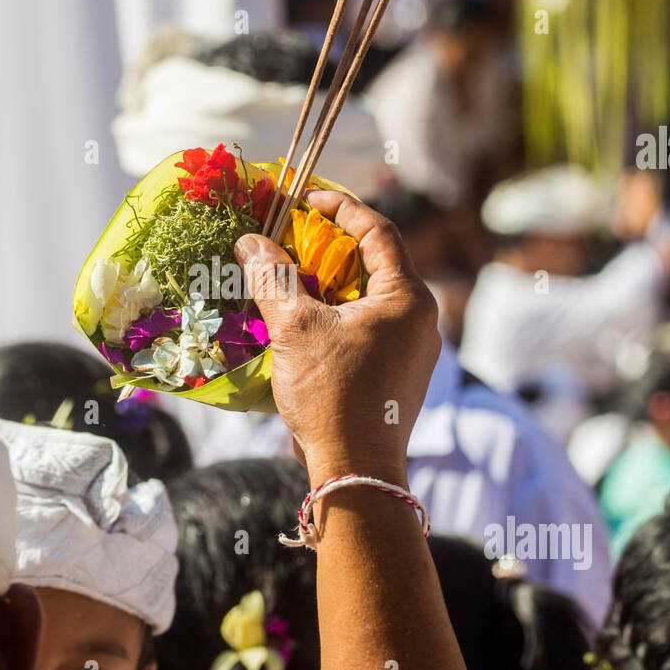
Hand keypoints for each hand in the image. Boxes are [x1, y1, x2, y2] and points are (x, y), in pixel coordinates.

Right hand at [235, 190, 439, 481]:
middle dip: (331, 246)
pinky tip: (302, 321)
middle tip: (291, 236)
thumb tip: (250, 241)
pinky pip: (368, 327)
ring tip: (290, 277)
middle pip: (375, 263)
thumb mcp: (295, 327)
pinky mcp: (398, 374)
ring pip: (370, 297)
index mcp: (407, 297)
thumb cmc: (331, 394)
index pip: (378, 231)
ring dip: (330, 282)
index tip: (305, 198)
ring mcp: (413, 349)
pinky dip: (336, 314)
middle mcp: (420, 319)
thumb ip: (273, 276)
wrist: (355, 471)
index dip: (340, 208)